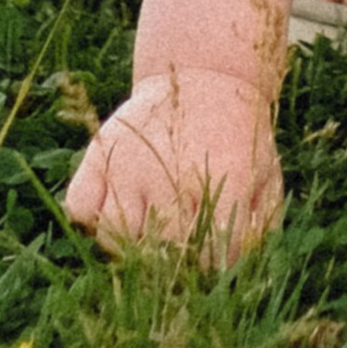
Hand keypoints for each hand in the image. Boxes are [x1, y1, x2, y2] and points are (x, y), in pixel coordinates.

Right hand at [65, 65, 282, 260]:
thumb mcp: (265, 173)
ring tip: (149, 225)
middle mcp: (172, 172)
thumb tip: (230, 273)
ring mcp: (131, 163)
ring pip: (115, 235)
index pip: (210, 255)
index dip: (212, 264)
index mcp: (224, 175)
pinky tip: (120, 204)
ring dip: (130, 243)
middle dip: (172, 258)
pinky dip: (93, 216)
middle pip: (161, 250)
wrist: (205, 74)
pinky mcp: (100, 155)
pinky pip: (81, 208)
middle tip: (179, 242)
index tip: (212, 252)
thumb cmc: (237, 136)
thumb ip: (257, 227)